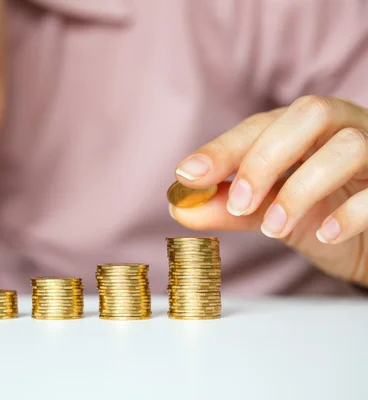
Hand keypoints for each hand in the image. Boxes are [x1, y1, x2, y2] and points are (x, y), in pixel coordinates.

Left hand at [170, 95, 367, 286]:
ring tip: (274, 228)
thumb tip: (180, 208)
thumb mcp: (269, 212)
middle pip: (309, 114)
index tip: (188, 175)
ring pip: (348, 147)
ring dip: (300, 190)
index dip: (224, 148)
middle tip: (238, 202)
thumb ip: (228, 208)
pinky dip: (349, 214)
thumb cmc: (322, 216)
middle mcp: (343, 128)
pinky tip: (323, 235)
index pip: (261, 125)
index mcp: (305, 128)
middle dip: (265, 158)